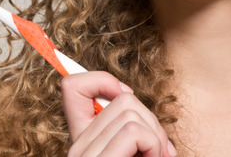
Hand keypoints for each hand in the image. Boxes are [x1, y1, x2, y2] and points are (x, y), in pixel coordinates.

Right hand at [62, 71, 176, 156]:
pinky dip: (153, 145)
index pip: (72, 86)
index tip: (127, 104)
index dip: (103, 81)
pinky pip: (133, 131)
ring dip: (155, 136)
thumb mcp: (133, 151)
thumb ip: (126, 130)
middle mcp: (77, 148)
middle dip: (151, 121)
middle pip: (121, 98)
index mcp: (83, 144)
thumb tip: (128, 94)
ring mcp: (84, 155)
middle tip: (158, 151)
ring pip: (129, 110)